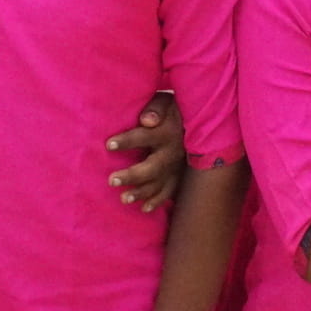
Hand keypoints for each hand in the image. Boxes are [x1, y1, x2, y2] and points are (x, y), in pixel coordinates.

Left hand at [105, 92, 185, 212]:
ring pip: (159, 184)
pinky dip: (157, 201)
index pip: (145, 136)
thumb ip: (156, 108)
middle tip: (112, 180)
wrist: (202, 122)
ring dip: (142, 192)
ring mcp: (177, 167)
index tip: (108, 145)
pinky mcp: (180, 176)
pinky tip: (143, 209)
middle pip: (151, 167)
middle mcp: (172, 152)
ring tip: (124, 199)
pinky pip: (170, 192)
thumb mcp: (167, 102)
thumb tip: (146, 120)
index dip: (127, 141)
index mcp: (167, 131)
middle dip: (132, 175)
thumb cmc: (175, 109)